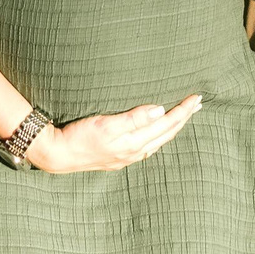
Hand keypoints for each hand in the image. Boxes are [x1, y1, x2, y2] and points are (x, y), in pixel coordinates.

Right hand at [26, 96, 203, 171]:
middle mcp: (135, 152)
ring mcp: (127, 156)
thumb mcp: (106, 124)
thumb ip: (134, 118)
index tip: (196, 97)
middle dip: (184, 117)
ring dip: (173, 126)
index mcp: (134, 143)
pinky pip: (148, 144)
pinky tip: (157, 131)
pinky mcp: (118, 156)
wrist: (57, 154)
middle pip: (167, 133)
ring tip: (183, 115)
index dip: (183, 110)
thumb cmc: (78, 136)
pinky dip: (159, 134)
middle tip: (198, 103)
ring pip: (159, 140)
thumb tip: (160, 110)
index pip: (167, 123)